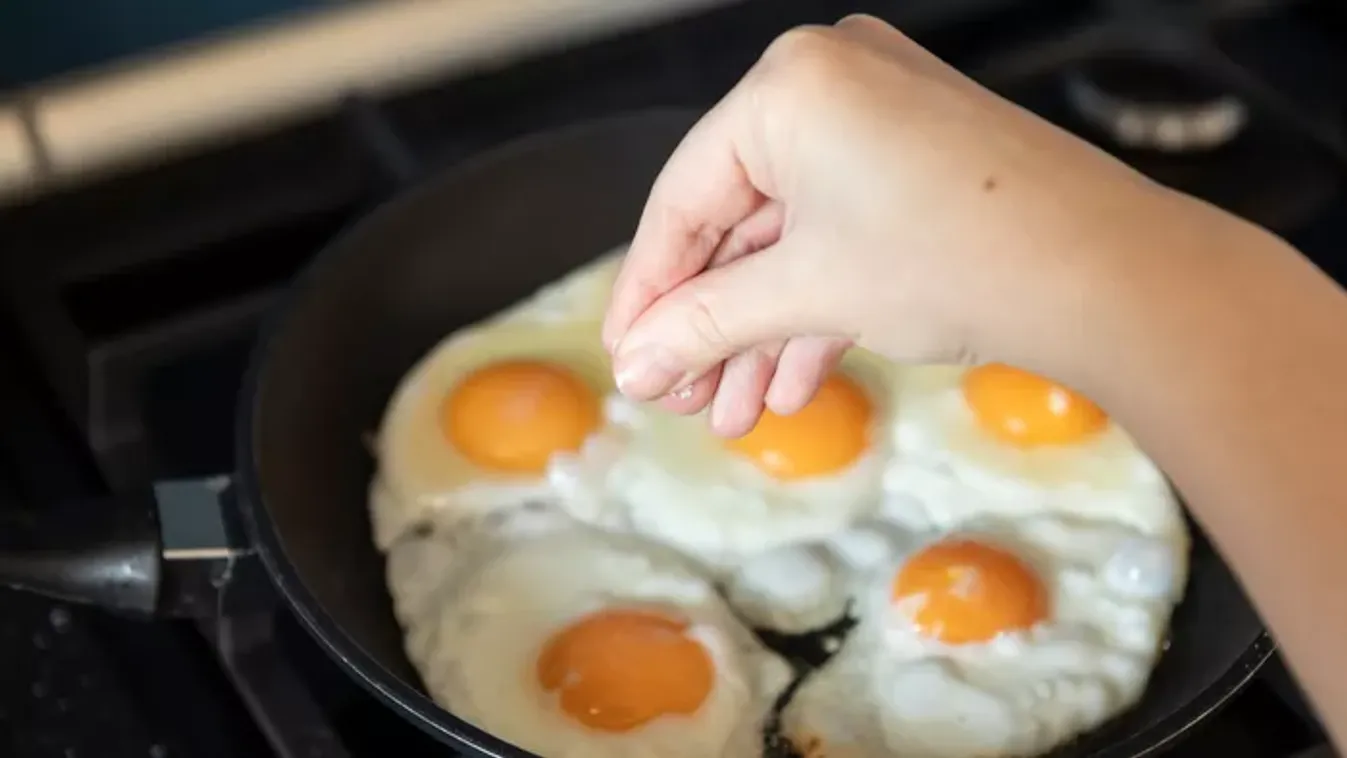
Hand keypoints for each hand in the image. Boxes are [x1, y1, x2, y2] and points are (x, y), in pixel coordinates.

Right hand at [601, 14, 1181, 435]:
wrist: (1112, 278)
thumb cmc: (956, 258)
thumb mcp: (806, 292)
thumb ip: (705, 324)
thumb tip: (635, 364)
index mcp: (789, 86)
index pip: (683, 198)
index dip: (647, 292)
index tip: (626, 358)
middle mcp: (832, 84)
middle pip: (737, 221)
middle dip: (713, 325)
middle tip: (683, 397)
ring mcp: (883, 121)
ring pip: (792, 239)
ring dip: (762, 331)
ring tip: (736, 414)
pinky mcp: (922, 163)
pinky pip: (844, 233)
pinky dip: (818, 306)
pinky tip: (795, 385)